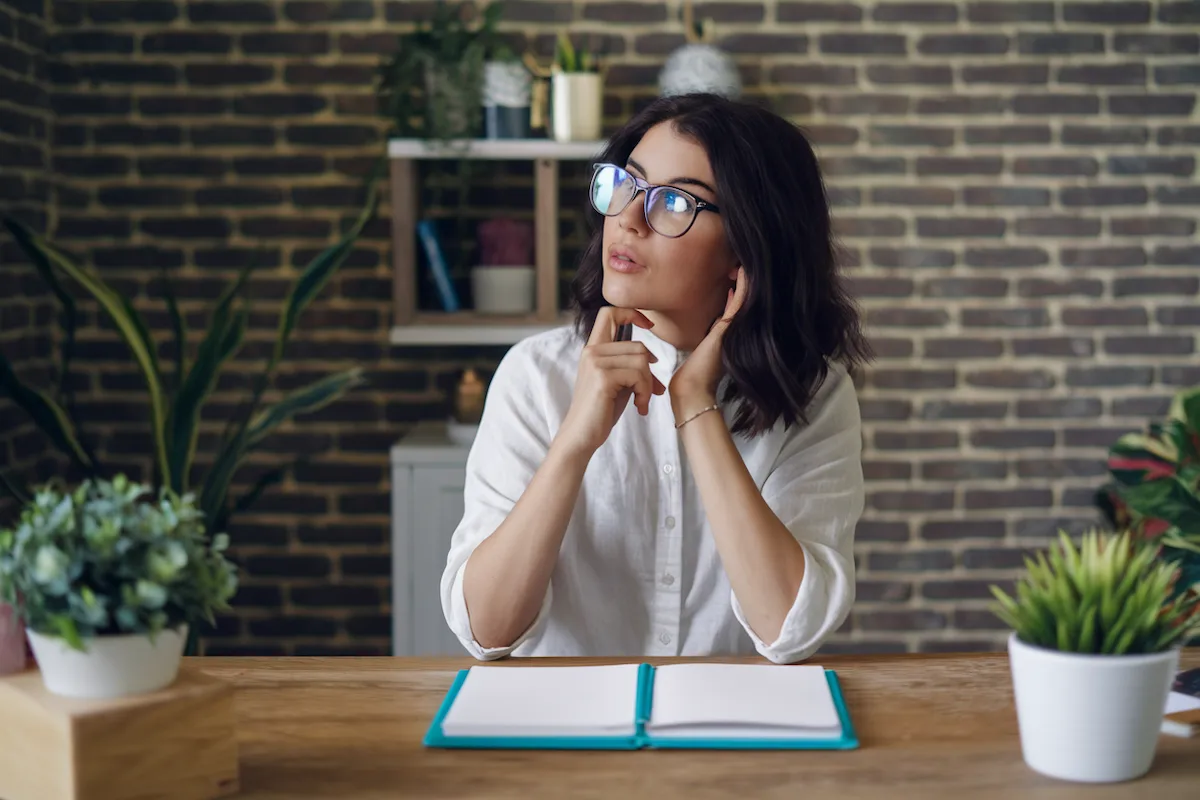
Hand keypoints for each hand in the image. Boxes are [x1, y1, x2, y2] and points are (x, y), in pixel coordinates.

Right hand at [557, 307, 666, 455]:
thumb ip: (630, 364)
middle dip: (650, 371)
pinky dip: (644, 393)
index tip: (650, 325)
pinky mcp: (603, 377)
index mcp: (593, 348)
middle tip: (652, 391)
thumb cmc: (601, 411)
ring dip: (648, 385)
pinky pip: (639, 375)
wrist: (582, 436)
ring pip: (641, 361)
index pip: (610, 312)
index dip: (633, 312)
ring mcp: (595, 362)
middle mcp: (592, 351)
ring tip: (642, 402)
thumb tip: (655, 358)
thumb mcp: (617, 381)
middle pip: (638, 346)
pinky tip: (639, 408)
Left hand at [670, 267, 746, 415]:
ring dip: (745, 280)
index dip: (736, 289)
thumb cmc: (692, 374)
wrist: (693, 388)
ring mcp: (733, 329)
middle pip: (742, 301)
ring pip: (744, 299)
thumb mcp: (701, 350)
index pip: (734, 306)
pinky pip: (738, 302)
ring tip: (745, 263)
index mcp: (726, 334)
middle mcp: (733, 330)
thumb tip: (709, 324)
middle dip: (743, 281)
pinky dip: (742, 286)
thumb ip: (708, 337)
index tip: (734, 273)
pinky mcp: (728, 328)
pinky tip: (743, 270)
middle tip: (742, 263)